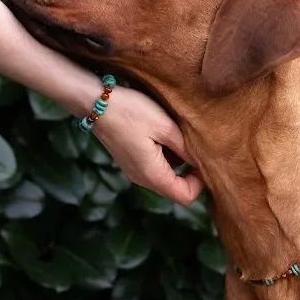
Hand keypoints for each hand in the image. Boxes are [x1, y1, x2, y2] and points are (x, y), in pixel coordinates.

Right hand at [92, 86, 203, 205]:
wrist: (95, 102)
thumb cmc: (131, 112)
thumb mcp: (165, 126)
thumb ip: (185, 148)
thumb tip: (201, 162)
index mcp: (152, 174)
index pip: (185, 197)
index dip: (200, 183)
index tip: (204, 159)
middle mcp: (142, 179)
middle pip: (175, 189)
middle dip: (190, 173)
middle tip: (195, 146)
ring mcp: (133, 171)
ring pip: (165, 178)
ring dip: (177, 162)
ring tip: (178, 136)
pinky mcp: (129, 160)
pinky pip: (154, 167)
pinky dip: (165, 157)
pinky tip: (163, 134)